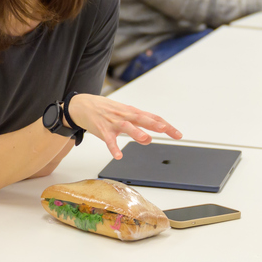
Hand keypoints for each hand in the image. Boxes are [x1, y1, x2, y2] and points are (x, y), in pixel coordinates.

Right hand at [65, 94, 181, 159]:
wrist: (83, 105)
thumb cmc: (106, 111)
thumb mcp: (124, 117)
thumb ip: (137, 129)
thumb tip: (148, 140)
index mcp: (132, 112)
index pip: (153, 118)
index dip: (166, 126)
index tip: (178, 134)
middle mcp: (125, 116)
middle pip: (142, 119)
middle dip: (154, 124)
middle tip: (165, 129)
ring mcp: (114, 122)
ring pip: (127, 126)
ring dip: (136, 132)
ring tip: (145, 139)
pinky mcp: (102, 130)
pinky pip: (109, 140)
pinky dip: (114, 148)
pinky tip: (118, 155)